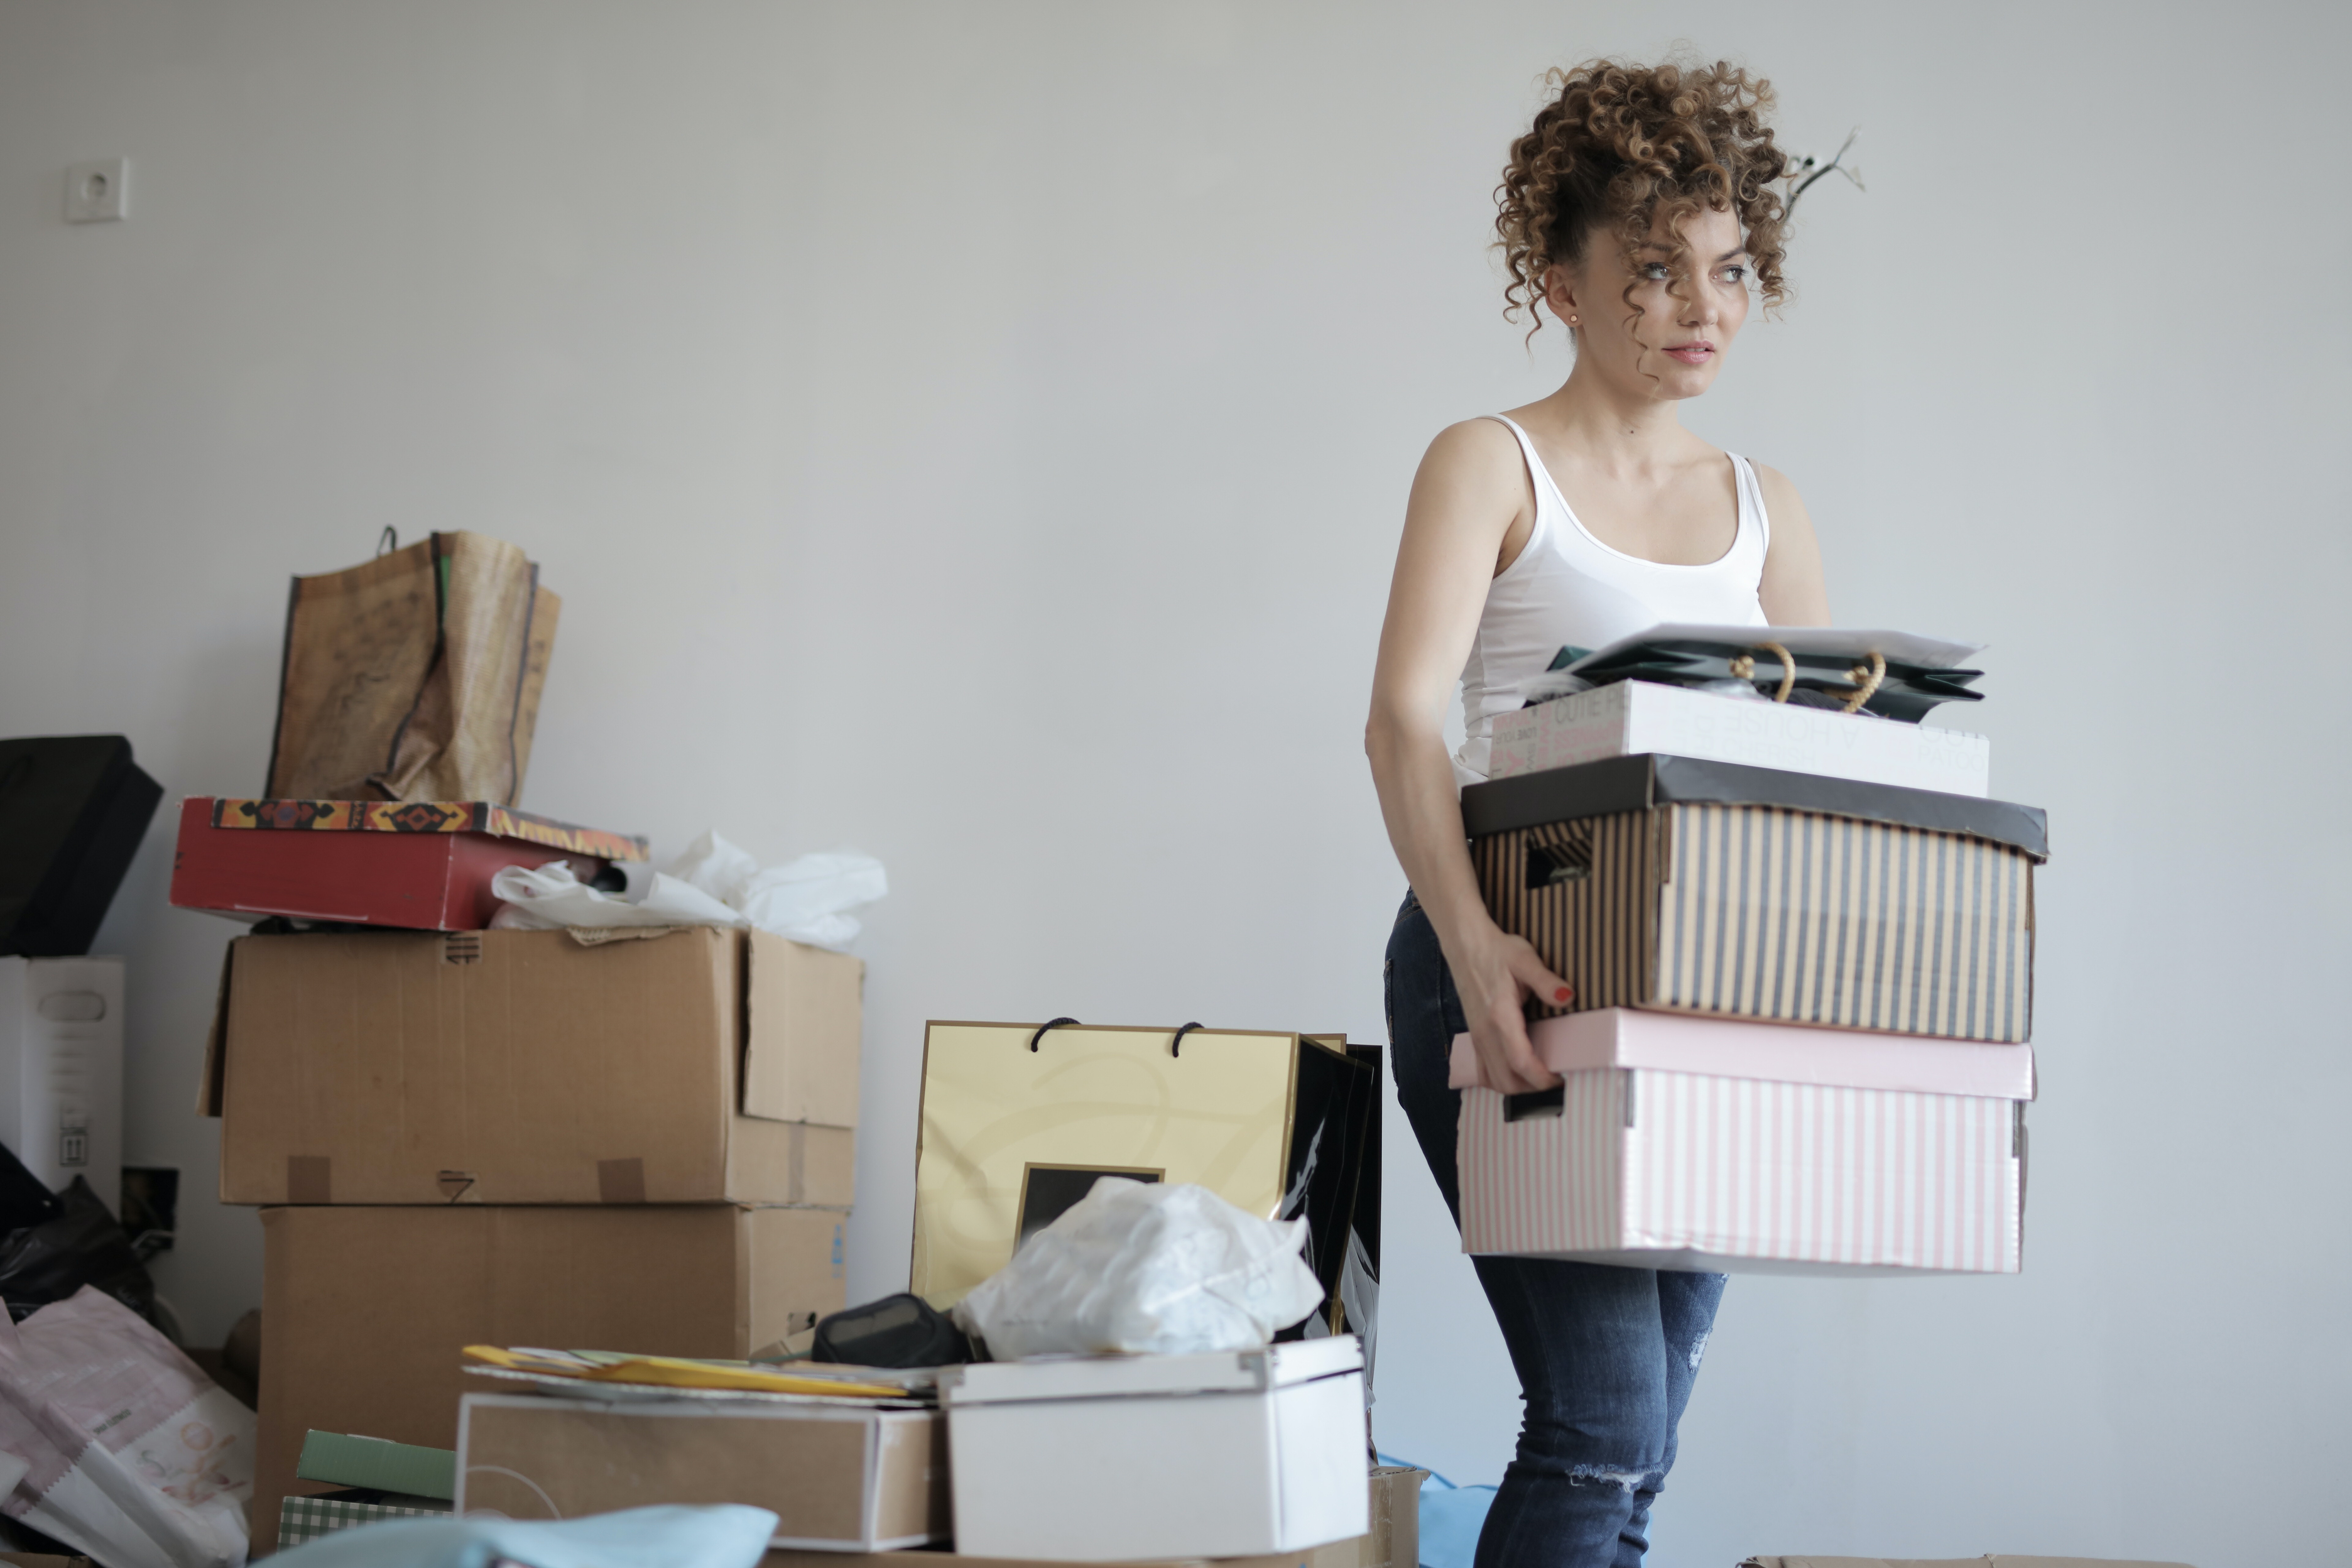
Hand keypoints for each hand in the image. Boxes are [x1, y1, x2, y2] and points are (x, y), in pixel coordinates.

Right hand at [1444, 919, 1572, 1094]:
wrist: (1466, 945)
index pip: (1521, 1063)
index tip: (1561, 1078)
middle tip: (1556, 1079)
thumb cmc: (1496, 951)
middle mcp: (1485, 1032)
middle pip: (1506, 1081)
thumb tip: (1568, 997)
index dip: (1542, 1078)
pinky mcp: (1475, 1036)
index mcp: (1500, 1017)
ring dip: (1518, 1087)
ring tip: (1540, 1078)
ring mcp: (1477, 1037)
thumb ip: (1546, 981)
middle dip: (1533, 1089)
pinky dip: (1501, 1080)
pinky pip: (1484, 1071)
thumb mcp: (1525, 959)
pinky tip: (1516, 1073)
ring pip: (1494, 1080)